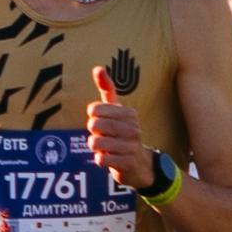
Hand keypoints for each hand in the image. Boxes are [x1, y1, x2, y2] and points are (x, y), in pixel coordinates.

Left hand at [82, 64, 150, 189]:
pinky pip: (101, 159)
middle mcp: (133, 128)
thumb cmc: (122, 133)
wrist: (139, 164)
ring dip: (95, 146)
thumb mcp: (116, 111)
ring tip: (105, 147)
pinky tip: (109, 158)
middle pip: (94, 125)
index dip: (93, 116)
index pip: (95, 109)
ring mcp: (132, 146)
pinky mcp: (128, 163)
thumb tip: (98, 67)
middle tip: (103, 135)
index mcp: (129, 113)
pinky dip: (100, 160)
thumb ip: (107, 89)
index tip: (101, 119)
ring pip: (96, 143)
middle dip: (93, 132)